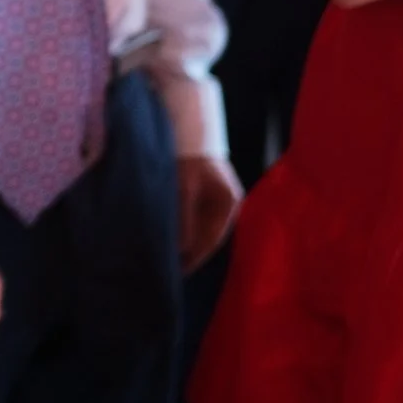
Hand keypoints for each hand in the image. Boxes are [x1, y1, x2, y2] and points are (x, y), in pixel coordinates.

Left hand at [177, 154, 242, 271]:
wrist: (190, 133)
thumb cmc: (188, 158)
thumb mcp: (185, 188)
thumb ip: (185, 218)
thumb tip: (182, 249)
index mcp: (228, 203)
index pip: (212, 239)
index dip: (196, 256)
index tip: (180, 270)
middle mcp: (230, 206)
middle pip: (210, 237)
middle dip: (193, 252)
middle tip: (173, 269)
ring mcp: (222, 202)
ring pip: (206, 231)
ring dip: (191, 243)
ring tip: (172, 258)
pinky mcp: (212, 198)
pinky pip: (201, 222)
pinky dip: (190, 231)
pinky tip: (177, 239)